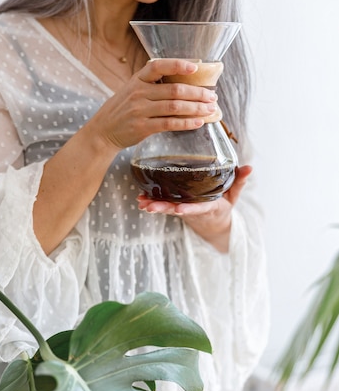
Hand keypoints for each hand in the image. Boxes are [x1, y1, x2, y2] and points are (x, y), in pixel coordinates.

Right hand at [87, 58, 218, 150]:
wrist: (103, 131)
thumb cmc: (121, 110)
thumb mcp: (131, 91)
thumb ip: (151, 86)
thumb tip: (183, 86)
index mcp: (137, 80)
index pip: (158, 66)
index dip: (177, 65)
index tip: (195, 67)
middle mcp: (139, 93)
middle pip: (174, 90)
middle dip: (197, 93)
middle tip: (212, 96)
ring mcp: (140, 111)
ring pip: (174, 107)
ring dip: (196, 108)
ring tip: (211, 109)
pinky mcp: (143, 127)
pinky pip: (169, 124)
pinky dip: (186, 123)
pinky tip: (198, 122)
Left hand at [137, 165, 252, 252]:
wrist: (214, 224)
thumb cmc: (224, 206)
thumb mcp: (235, 195)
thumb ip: (240, 181)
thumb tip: (250, 167)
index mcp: (209, 206)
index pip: (199, 208)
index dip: (189, 209)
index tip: (178, 209)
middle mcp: (194, 209)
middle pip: (177, 210)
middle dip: (163, 208)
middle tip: (149, 207)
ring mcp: (184, 208)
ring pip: (167, 208)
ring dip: (154, 206)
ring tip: (142, 203)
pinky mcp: (176, 206)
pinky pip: (163, 205)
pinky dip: (152, 202)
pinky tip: (140, 199)